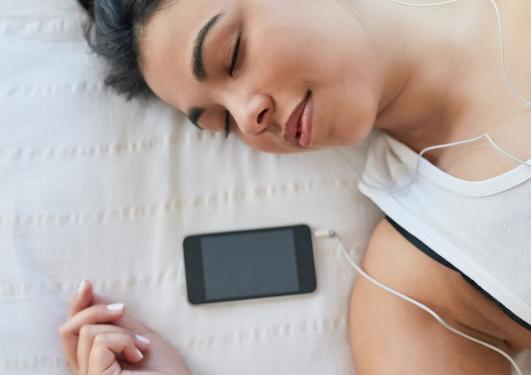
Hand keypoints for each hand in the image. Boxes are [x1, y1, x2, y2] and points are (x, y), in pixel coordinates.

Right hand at [59, 280, 190, 374]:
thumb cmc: (166, 372)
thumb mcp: (137, 337)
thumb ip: (115, 321)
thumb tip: (92, 296)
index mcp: (92, 364)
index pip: (69, 334)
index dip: (75, 307)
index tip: (87, 285)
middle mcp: (85, 373)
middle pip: (69, 330)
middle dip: (96, 311)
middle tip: (122, 310)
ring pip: (88, 333)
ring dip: (121, 332)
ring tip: (141, 347)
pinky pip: (100, 343)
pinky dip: (124, 340)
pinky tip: (138, 355)